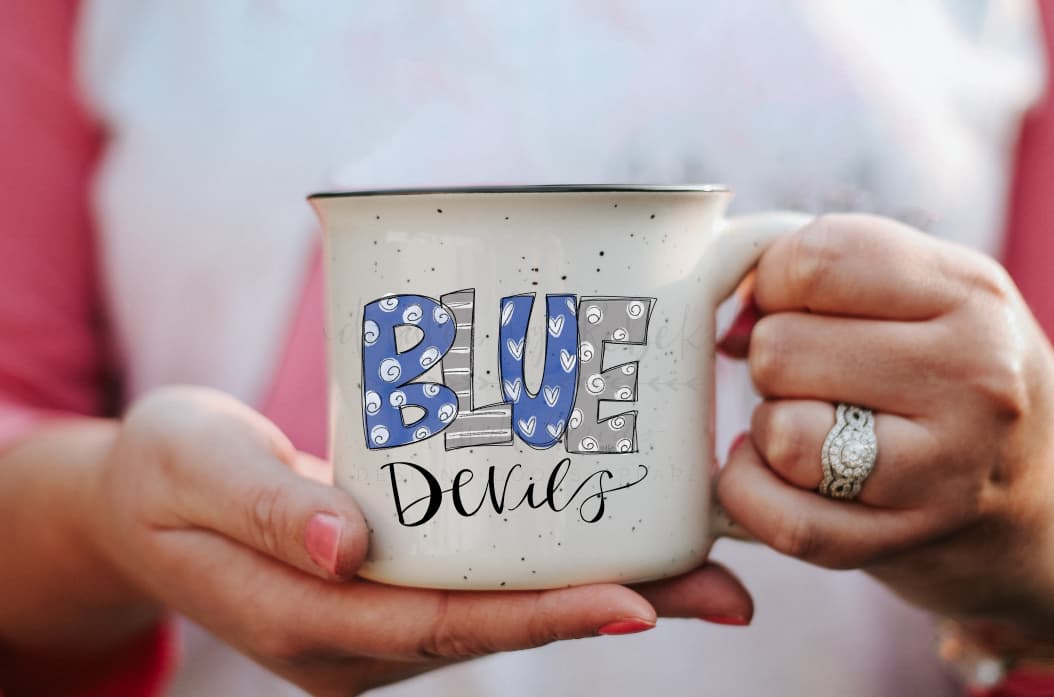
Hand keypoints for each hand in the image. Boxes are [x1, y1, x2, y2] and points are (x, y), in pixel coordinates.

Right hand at [86, 386, 751, 694]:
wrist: (143, 503)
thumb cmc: (164, 477)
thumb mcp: (194, 469)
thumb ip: (265, 508)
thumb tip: (349, 544)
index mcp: (308, 620)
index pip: (441, 627)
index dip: (540, 618)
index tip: (637, 601)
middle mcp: (356, 639)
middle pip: (498, 626)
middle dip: (610, 609)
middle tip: (721, 590)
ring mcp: (378, 622)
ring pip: (503, 610)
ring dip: (600, 590)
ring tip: (702, 565)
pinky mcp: (391, 588)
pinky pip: (483, 585)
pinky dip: (551, 568)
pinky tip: (613, 536)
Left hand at [717, 214, 1053, 650]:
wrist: (1031, 499)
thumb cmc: (946, 376)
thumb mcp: (926, 294)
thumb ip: (826, 274)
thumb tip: (727, 317)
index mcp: (969, 293)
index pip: (814, 260)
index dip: (773, 282)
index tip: (791, 306)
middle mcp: (973, 376)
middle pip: (779, 349)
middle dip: (771, 361)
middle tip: (811, 377)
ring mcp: (946, 467)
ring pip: (781, 434)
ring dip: (767, 429)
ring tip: (805, 424)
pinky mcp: (907, 538)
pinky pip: (784, 519)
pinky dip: (752, 494)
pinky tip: (773, 474)